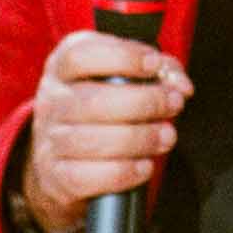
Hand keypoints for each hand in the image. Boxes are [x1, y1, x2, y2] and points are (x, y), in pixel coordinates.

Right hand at [22, 32, 192, 232]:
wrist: (61, 157)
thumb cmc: (102, 106)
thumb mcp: (123, 76)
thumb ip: (160, 71)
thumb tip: (181, 87)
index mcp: (63, 67)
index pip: (80, 55)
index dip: (122, 56)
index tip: (154, 64)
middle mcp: (52, 101)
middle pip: (93, 101)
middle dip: (144, 102)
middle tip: (173, 103)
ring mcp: (51, 140)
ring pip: (92, 141)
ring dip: (140, 139)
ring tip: (167, 136)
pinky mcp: (57, 176)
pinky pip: (86, 177)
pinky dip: (123, 172)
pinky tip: (145, 166)